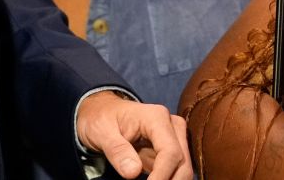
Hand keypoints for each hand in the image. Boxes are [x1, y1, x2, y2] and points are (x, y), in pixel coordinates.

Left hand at [76, 91, 191, 179]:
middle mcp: (172, 126)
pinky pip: (173, 171)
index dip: (161, 176)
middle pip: (182, 162)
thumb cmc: (101, 118)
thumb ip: (117, 151)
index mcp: (157, 118)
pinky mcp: (170, 150)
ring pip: (182, 169)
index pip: (170, 152)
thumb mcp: (101, 132)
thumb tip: (133, 173)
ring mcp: (173, 138)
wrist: (103, 111)